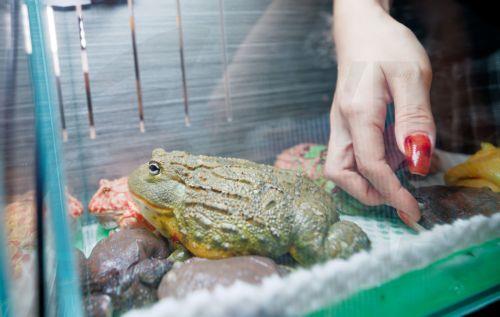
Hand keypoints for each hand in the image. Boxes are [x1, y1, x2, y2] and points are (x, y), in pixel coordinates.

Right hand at [324, 0, 435, 225]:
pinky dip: (372, 164)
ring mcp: (339, 125)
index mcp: (357, 113)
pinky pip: (352, 154)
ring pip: (342, 168)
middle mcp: (341, 124)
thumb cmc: (386, 46)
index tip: (414, 212)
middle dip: (369, 193)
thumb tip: (417, 161)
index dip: (393, 194)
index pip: (370, 167)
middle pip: (340, 175)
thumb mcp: (411, 75)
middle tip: (401, 194)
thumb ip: (414, 118)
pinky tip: (395, 148)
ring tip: (402, 164)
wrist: (361, 29)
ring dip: (369, 179)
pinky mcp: (345, 124)